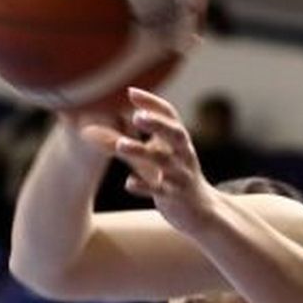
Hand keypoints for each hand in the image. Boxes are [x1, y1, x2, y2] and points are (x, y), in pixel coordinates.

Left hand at [82, 89, 220, 232]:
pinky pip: (160, 190)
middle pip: (174, 134)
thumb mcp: (161, 154)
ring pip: (163, 161)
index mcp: (180, 140)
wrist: (202, 210)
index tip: (131, 92)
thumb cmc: (175, 175)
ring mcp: (181, 175)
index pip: (170, 115)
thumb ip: (138, 138)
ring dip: (141, 151)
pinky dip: (144, 186)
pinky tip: (128, 183)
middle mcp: (184, 154)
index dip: (152, 103)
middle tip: (136, 115)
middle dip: (156, 123)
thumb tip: (100, 124)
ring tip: (120, 145)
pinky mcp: (176, 196)